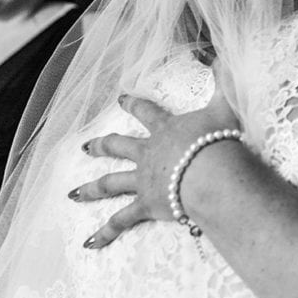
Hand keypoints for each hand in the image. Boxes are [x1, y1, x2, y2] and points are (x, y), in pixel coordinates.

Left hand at [70, 61, 240, 247]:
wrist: (213, 175)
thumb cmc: (219, 140)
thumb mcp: (225, 106)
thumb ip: (224, 80)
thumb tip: (222, 54)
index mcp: (166, 130)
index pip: (146, 112)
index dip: (134, 104)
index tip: (121, 98)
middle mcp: (148, 154)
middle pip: (119, 146)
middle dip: (102, 145)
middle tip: (85, 147)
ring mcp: (144, 181)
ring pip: (111, 184)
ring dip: (91, 189)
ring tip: (72, 194)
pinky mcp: (146, 206)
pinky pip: (121, 222)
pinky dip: (106, 233)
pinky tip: (90, 243)